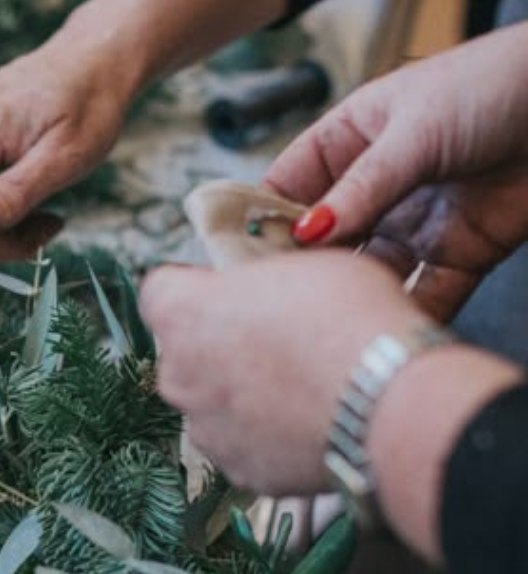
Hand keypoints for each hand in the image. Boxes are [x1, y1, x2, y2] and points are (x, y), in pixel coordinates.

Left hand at [139, 252, 425, 494]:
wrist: (387, 403)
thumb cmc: (350, 320)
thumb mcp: (308, 268)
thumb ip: (264, 281)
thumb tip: (263, 291)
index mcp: (183, 315)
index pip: (160, 291)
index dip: (194, 288)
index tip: (224, 291)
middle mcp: (177, 376)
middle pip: (185, 354)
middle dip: (220, 346)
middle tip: (278, 340)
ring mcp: (204, 430)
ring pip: (212, 405)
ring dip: (242, 397)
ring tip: (301, 387)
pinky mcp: (237, 471)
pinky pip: (245, 447)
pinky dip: (268, 438)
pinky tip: (310, 422)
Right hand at [266, 23, 527, 316]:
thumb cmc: (493, 86)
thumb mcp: (413, 131)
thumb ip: (360, 188)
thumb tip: (304, 235)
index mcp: (348, 143)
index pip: (286, 189)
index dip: (259, 223)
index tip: (236, 261)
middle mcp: (374, 189)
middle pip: (320, 242)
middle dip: (299, 272)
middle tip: (275, 306)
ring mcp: (413, 224)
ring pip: (366, 275)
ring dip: (350, 299)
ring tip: (325, 325)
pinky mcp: (459, 254)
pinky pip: (426, 295)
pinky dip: (406, 316)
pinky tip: (382, 332)